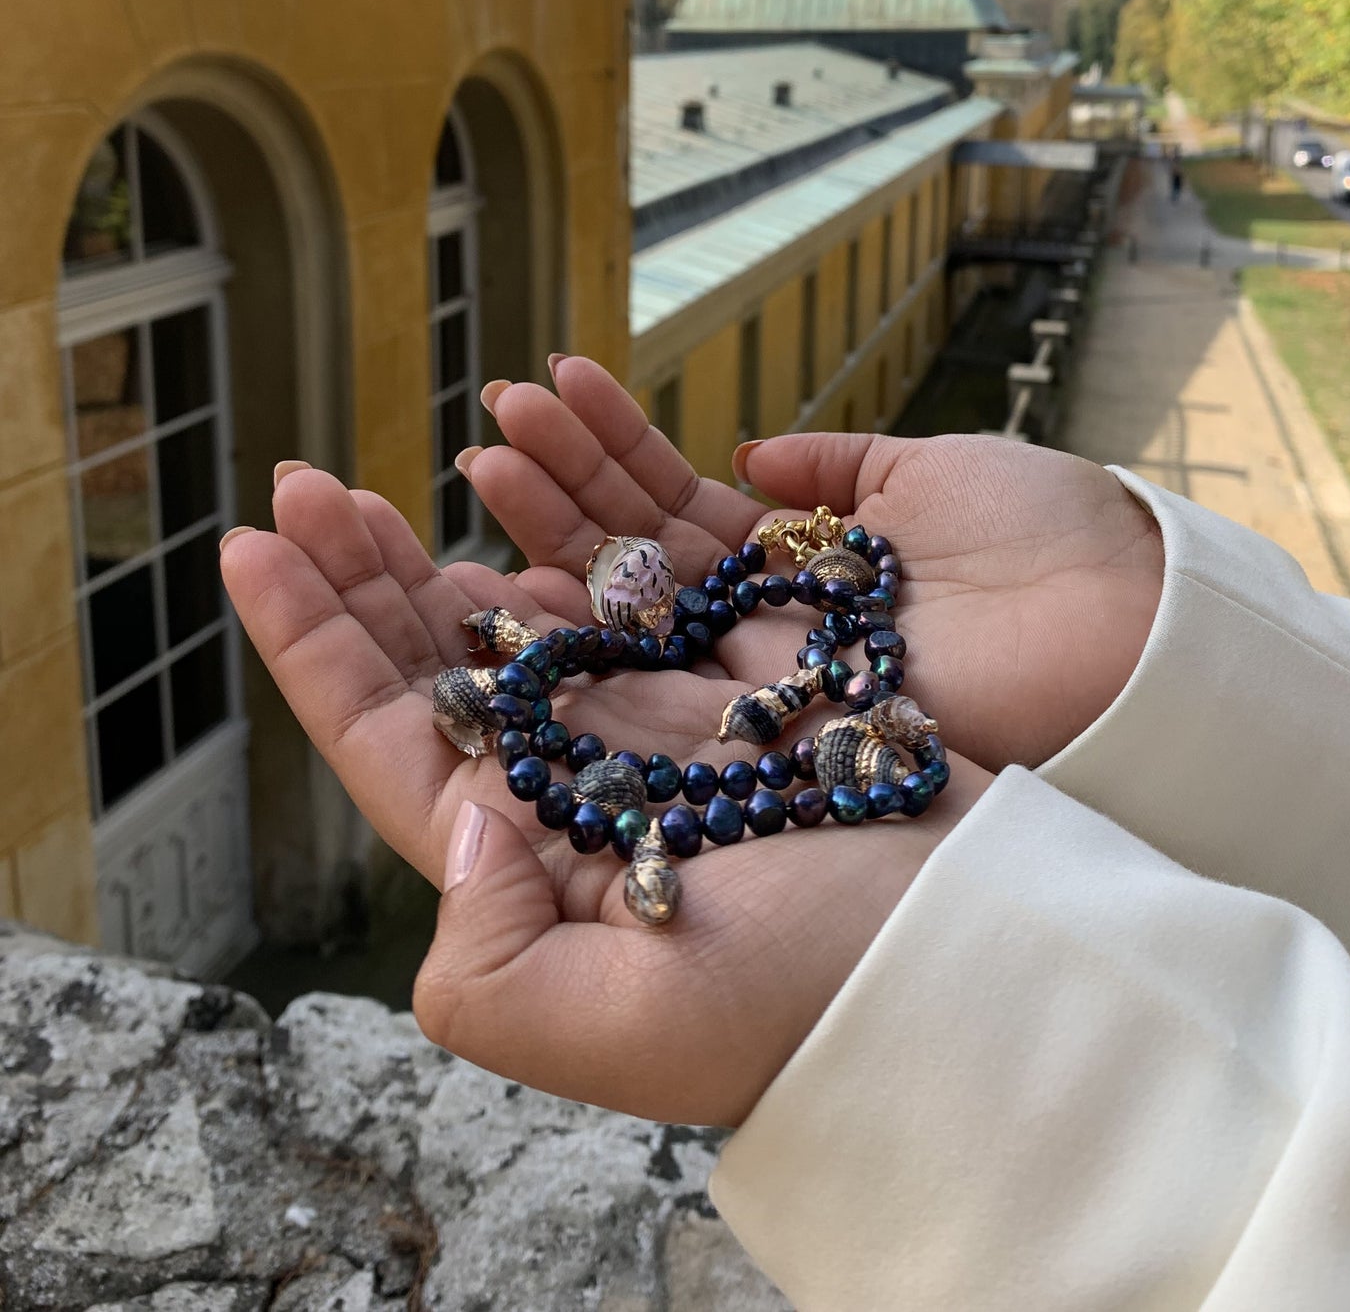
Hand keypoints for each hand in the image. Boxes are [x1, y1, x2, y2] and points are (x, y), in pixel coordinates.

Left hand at [220, 465, 992, 1127]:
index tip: (251, 547)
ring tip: (442, 442)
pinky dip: (606, 493)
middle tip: (312, 481)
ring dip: (488, 514)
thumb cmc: (808, 1002)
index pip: (390, 739)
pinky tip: (563, 448)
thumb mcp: (621, 1029)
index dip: (312, 644)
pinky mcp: (746, 661)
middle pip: (448, 657)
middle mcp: (587, 781)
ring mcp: (666, 715)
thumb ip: (490, 960)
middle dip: (371, 569)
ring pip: (548, 593)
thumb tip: (458, 820)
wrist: (976, 950)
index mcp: (533, 863)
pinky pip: (656, 560)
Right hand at [464, 356, 1164, 772]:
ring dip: (549, 533)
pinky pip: (656, 675)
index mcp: (800, 563)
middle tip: (495, 413)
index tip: (543, 389)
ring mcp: (755, 680)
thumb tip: (752, 455)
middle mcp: (762, 626)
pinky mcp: (764, 728)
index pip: (670, 505)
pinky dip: (583, 624)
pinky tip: (512, 563)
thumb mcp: (929, 472)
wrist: (1128, 629)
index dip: (605, 451)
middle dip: (549, 486)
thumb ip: (837, 469)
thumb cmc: (1047, 538)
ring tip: (485, 455)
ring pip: (624, 609)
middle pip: (628, 556)